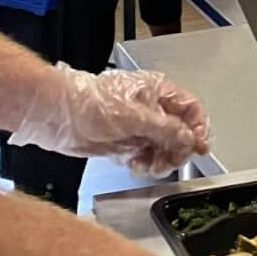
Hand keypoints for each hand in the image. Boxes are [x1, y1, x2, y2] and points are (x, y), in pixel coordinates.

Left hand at [8, 68, 210, 175]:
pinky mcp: (125, 143)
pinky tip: (135, 164)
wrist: (58, 116)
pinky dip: (144, 164)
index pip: (191, 108)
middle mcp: (150, 109)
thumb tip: (190, 138)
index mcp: (157, 91)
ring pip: (163, 147)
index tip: (198, 147)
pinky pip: (145, 157)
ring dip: (161, 160)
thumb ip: (166, 129)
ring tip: (150, 164)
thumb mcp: (135, 116)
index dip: (198, 127)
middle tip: (170, 160)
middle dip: (178, 149)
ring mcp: (138, 127)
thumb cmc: (90, 103)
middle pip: (180, 132)